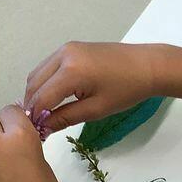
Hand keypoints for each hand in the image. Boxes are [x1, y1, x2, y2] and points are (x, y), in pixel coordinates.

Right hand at [24, 42, 160, 134]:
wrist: (148, 65)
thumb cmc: (127, 90)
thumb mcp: (95, 109)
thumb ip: (65, 118)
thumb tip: (43, 128)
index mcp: (71, 71)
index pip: (41, 98)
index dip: (35, 117)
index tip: (34, 133)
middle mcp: (63, 55)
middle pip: (34, 83)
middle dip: (33, 105)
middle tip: (38, 125)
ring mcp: (66, 48)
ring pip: (38, 73)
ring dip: (37, 93)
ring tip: (46, 113)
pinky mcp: (71, 48)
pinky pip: (48, 66)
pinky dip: (45, 82)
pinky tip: (54, 97)